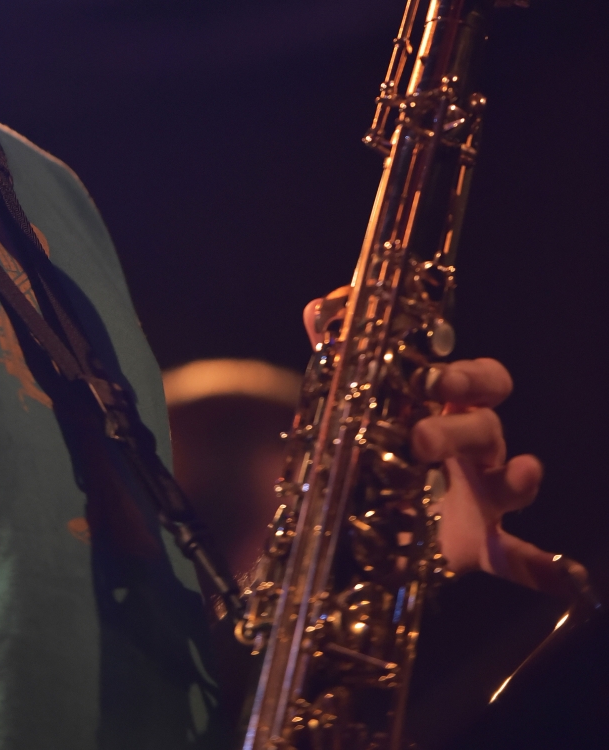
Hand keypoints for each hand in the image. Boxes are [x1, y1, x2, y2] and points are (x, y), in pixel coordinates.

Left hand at [303, 295, 582, 595]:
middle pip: (487, 426)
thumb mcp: (361, 404)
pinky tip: (560, 573)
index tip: (435, 379)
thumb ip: (342, 355)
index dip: (467, 376)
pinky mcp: (481, 545)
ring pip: (506, 480)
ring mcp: (483, 498)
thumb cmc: (384, 449)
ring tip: (519, 475)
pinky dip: (538, 565)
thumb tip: (317, 306)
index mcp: (450, 410)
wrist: (381, 524)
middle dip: (460, 428)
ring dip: (512, 479)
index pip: (481, 380)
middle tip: (420, 438)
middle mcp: (474, 450)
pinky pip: (516, 555)